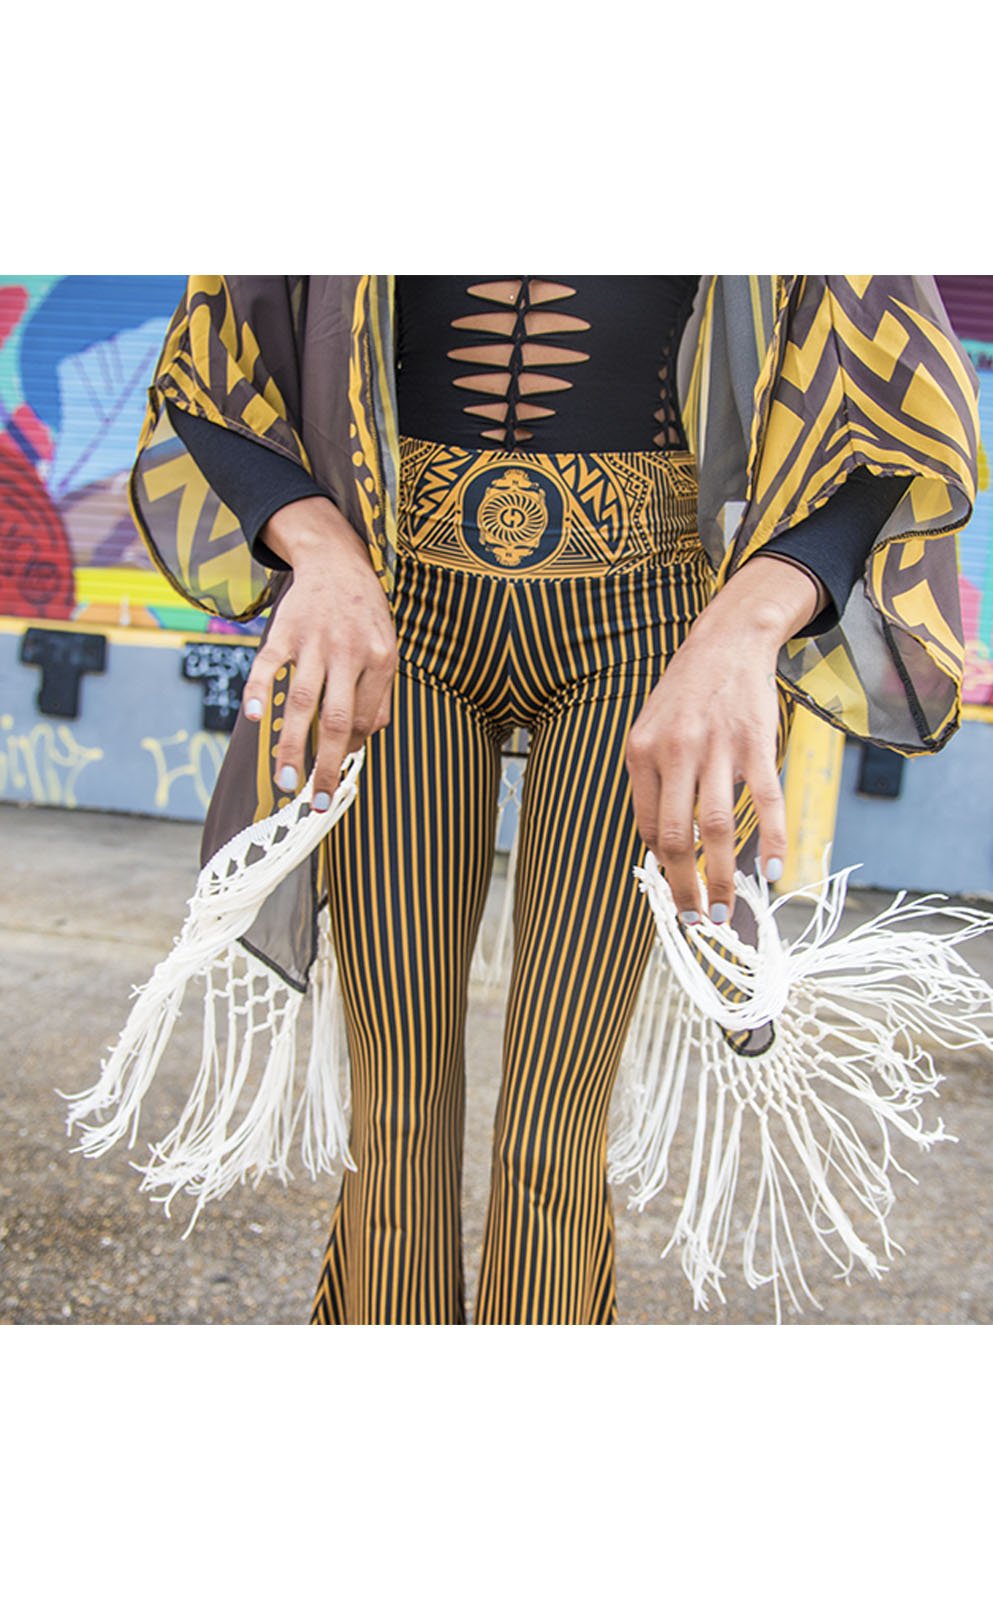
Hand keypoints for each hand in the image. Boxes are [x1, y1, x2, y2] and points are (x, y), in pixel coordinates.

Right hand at [241, 497, 396, 809]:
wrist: (334, 560)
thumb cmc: (363, 614)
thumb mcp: (386, 649)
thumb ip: (379, 694)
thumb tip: (363, 742)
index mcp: (380, 659)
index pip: (366, 718)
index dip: (351, 749)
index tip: (336, 769)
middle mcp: (348, 652)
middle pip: (337, 720)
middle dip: (326, 765)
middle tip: (316, 802)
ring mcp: (313, 641)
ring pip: (303, 702)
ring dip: (292, 746)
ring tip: (286, 783)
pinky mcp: (284, 630)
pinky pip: (269, 666)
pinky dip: (261, 692)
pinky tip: (257, 720)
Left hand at [625, 555, 824, 924]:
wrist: (727, 641)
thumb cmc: (686, 694)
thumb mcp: (650, 730)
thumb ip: (651, 781)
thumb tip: (658, 846)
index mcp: (641, 751)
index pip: (645, 825)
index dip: (660, 865)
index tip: (674, 891)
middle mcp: (675, 751)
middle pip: (675, 836)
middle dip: (684, 887)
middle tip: (696, 920)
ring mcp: (717, 747)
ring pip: (716, 827)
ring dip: (721, 876)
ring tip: (724, 909)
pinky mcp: (757, 743)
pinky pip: (764, 801)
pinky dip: (771, 840)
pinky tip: (773, 872)